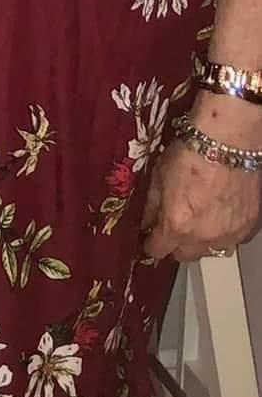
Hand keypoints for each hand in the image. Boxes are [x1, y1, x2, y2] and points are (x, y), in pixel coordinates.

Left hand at [141, 103, 261, 259]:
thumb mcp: (158, 177)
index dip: (150, 244)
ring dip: (201, 241)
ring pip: (209, 250)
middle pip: (184, 255)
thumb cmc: (192, 153)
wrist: (229, 141)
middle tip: (174, 227)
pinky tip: (219, 215)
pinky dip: (224, 233)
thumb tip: (147, 223)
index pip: (157, 251)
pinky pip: (232, 240)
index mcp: (176, 225)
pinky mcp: (249, 226)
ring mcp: (229, 234)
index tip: (150, 238)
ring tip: (199, 219)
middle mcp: (203, 236)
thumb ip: (151, 207)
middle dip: (175, 244)